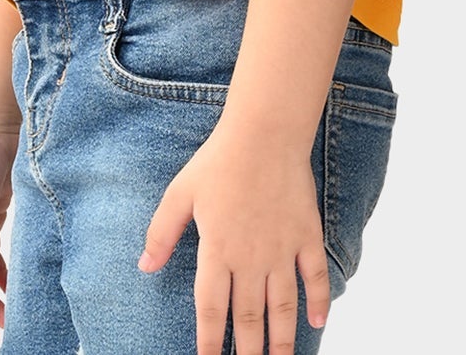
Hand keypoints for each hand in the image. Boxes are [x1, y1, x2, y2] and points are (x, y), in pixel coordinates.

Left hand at [139, 120, 330, 354]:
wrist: (265, 133)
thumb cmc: (220, 159)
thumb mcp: (180, 192)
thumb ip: (162, 232)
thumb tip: (145, 266)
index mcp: (218, 250)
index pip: (211, 309)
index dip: (208, 341)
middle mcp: (251, 258)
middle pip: (248, 317)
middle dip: (247, 351)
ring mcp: (282, 249)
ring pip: (282, 307)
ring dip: (282, 340)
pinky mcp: (307, 235)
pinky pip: (316, 276)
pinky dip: (320, 301)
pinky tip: (318, 323)